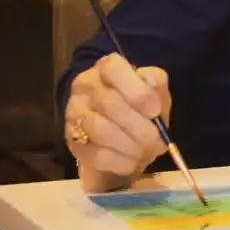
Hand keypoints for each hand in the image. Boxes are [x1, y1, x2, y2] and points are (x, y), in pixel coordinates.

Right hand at [64, 53, 170, 184]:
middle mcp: (84, 86)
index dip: (137, 92)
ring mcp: (74, 113)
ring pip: (100, 130)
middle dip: (140, 127)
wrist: (125, 132)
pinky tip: (132, 162)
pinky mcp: (72, 141)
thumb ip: (157, 87)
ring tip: (146, 152)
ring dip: (130, 146)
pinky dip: (119, 161)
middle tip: (158, 142)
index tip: (155, 111)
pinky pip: (94, 154)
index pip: (112, 69)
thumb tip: (152, 90)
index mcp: (107, 67)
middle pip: (109, 104)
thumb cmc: (142, 106)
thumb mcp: (156, 91)